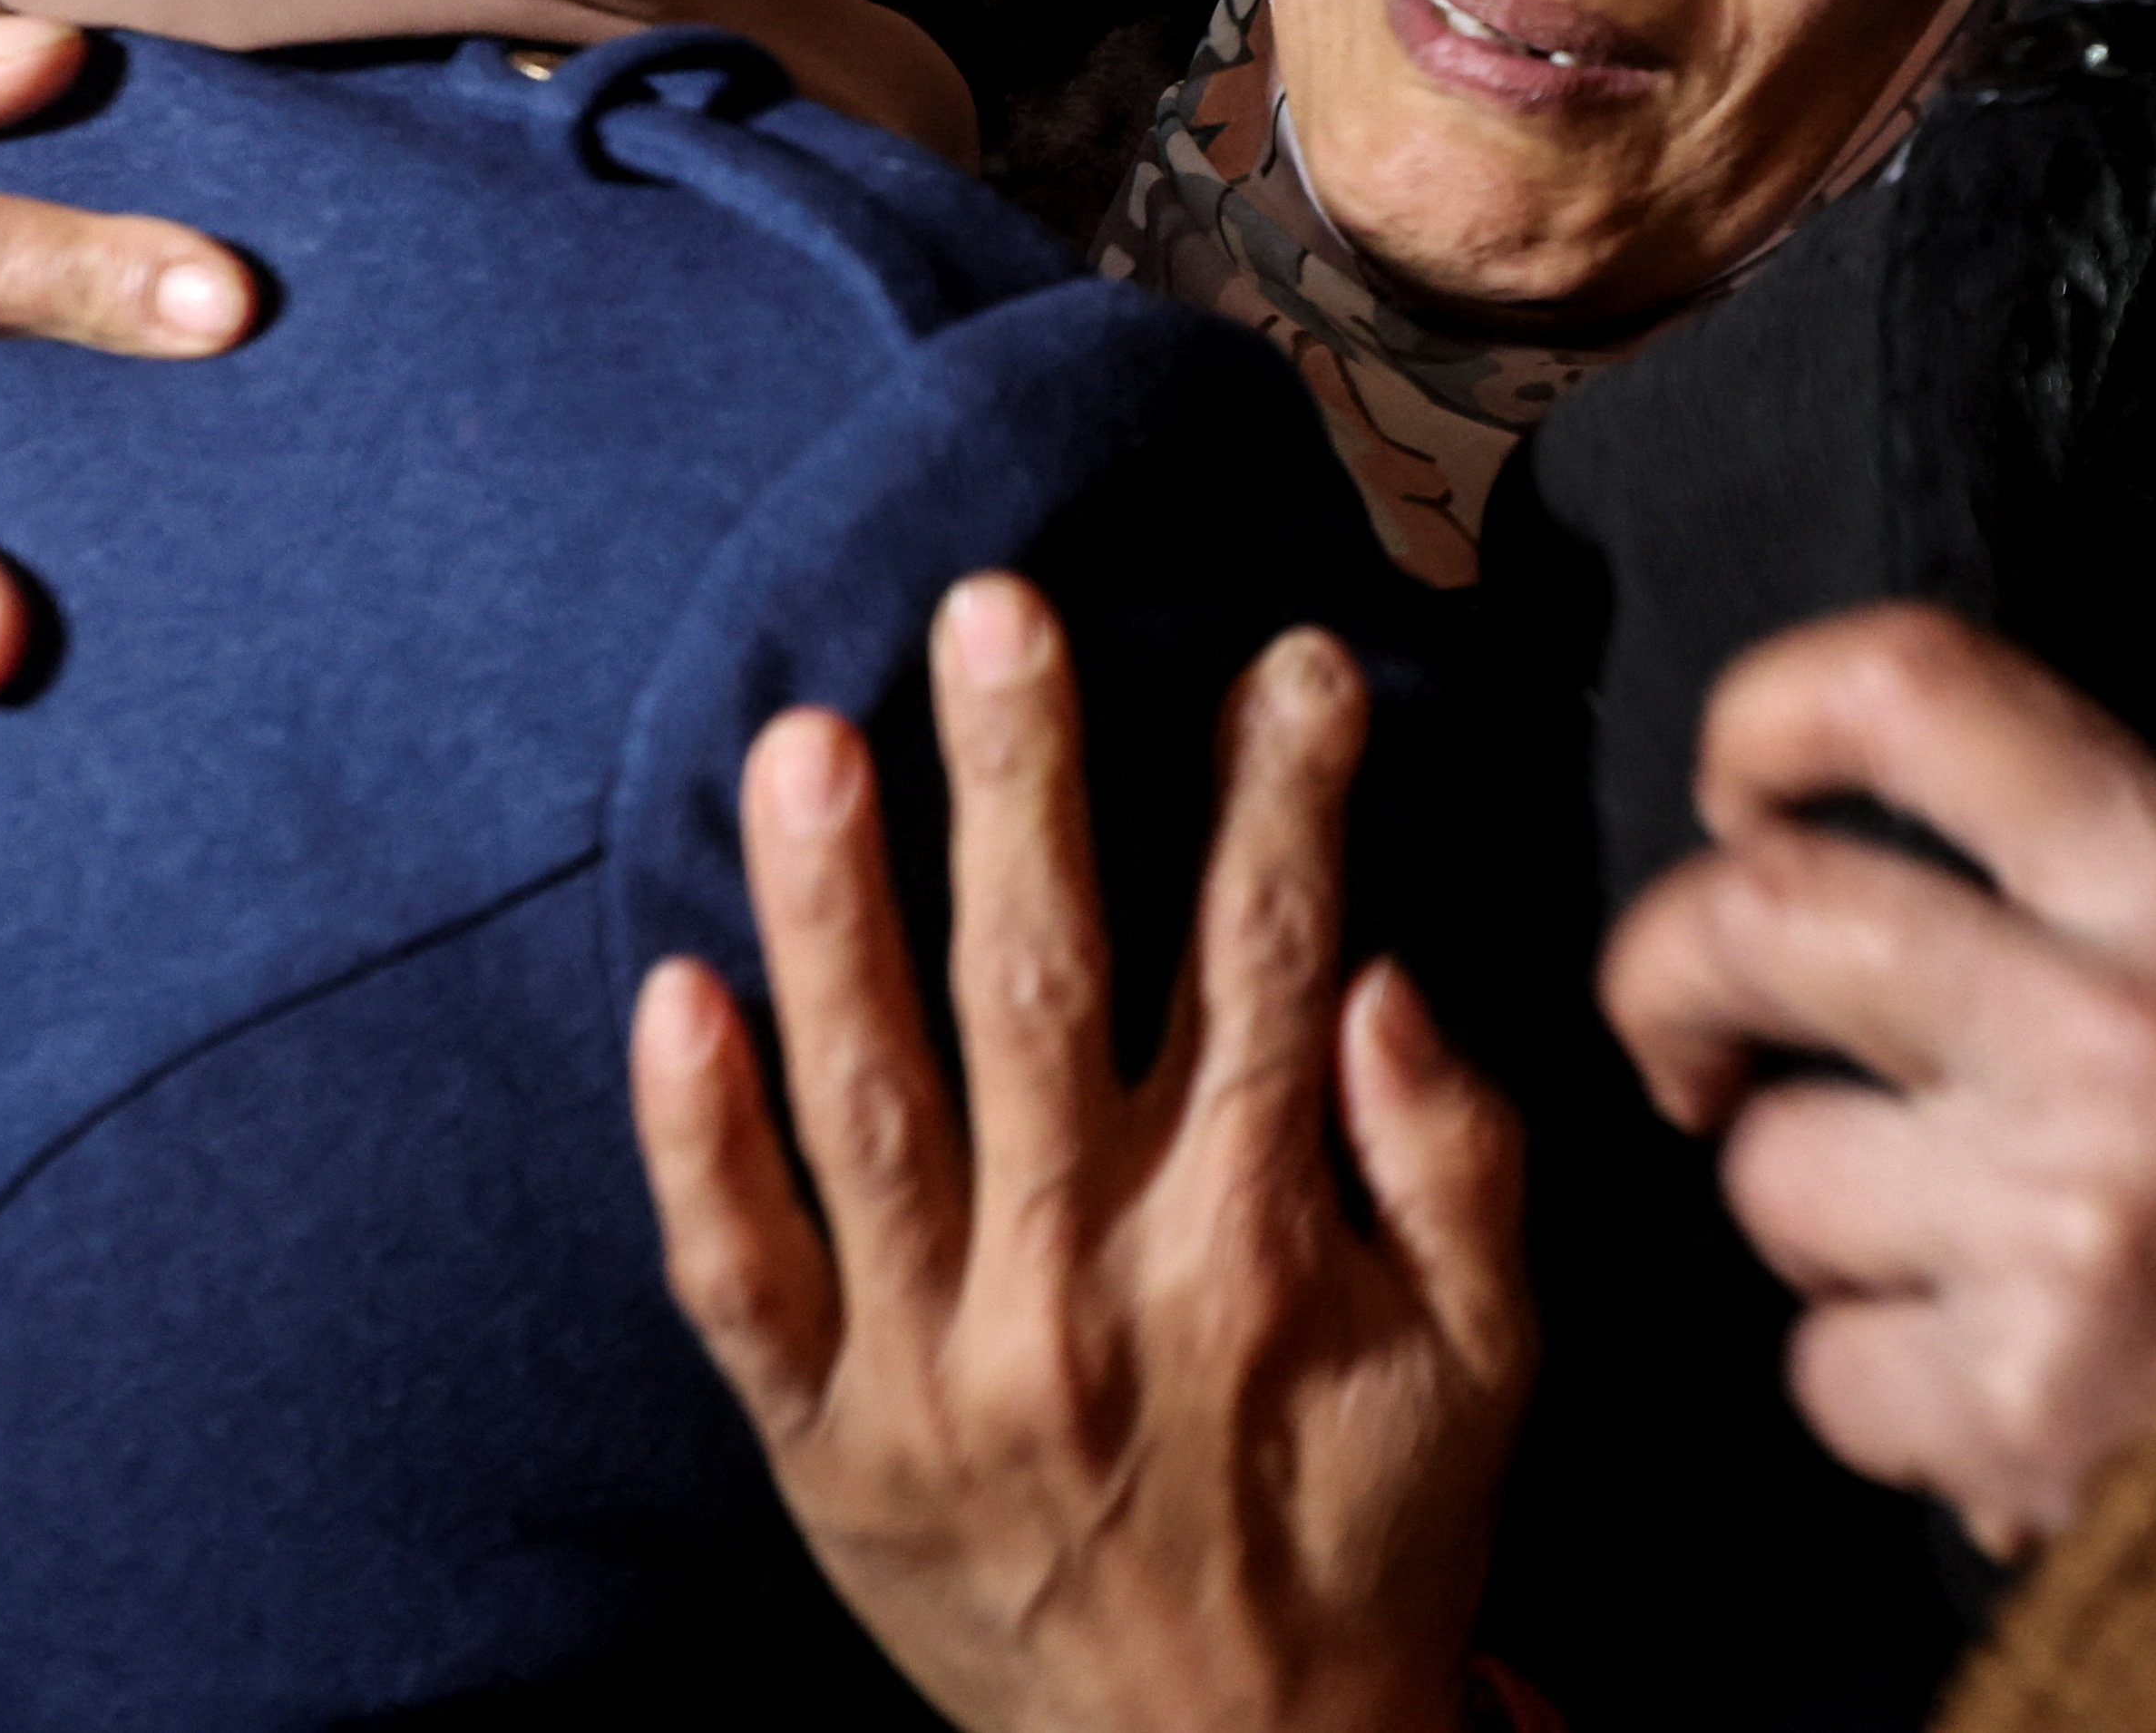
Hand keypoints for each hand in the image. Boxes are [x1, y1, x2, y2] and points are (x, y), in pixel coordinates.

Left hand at [632, 578, 1530, 1732]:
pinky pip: (735, 1275)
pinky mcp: (818, 1438)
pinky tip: (670, 993)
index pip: (1262, 966)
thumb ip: (1454, 1164)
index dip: (1279, 801)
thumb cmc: (1368, 1543)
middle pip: (1040, 989)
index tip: (1287, 657)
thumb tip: (1384, 979)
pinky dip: (695, 1138)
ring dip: (833, 908)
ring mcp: (931, 1364)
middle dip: (1021, 784)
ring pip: (865, 1097)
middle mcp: (1079, 1286)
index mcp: (1251, 1251)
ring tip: (807, 737)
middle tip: (989, 612)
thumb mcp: (1486, 1365)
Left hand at [1599, 603, 2155, 1557]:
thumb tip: (1804, 851)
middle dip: (1664, 975)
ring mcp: (2061, 1220)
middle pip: (1755, 919)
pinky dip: (1876, 1386)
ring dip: (1813, 1218)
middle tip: (1689, 1034)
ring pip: (1772, 1171)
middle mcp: (2113, 1027)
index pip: (1914, 691)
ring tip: (1941, 1249)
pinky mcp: (2023, 1403)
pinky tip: (1990, 1376)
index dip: (1768, 712)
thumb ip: (2068, 876)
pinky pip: (1825, 1370)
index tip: (1739, 797)